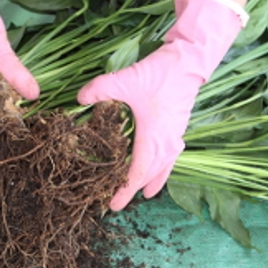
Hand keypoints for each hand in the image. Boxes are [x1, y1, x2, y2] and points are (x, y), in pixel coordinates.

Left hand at [77, 0, 246, 210]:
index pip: (138, 172)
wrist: (188, 62)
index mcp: (152, 136)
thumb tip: (79, 99)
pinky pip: (172, 154)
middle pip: (151, 173)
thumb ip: (99, 89)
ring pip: (165, 165)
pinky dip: (165, 165)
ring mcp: (175, 134)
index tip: (112, 205)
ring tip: (147, 194)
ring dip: (155, 179)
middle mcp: (166, 140)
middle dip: (135, 189)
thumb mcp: (124, 79)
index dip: (125, 190)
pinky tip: (164, 164)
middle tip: (120, 202)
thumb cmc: (159, 73)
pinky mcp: (178, 126)